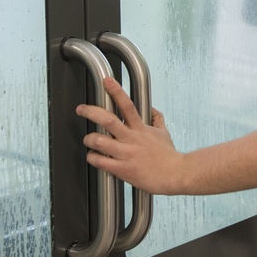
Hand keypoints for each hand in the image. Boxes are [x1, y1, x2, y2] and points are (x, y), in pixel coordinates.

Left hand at [76, 77, 184, 194]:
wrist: (176, 175)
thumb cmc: (169, 156)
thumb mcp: (164, 132)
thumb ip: (156, 118)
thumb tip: (150, 109)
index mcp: (141, 128)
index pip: (127, 105)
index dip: (116, 91)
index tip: (107, 81)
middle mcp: (132, 139)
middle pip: (108, 120)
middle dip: (90, 112)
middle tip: (81, 109)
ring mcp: (126, 154)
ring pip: (99, 141)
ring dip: (89, 138)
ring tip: (88, 139)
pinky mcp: (122, 169)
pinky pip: (100, 161)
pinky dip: (92, 157)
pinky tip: (93, 156)